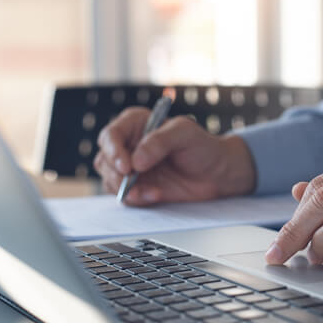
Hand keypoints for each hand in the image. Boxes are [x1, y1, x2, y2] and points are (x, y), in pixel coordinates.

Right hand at [94, 107, 255, 204]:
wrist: (217, 173)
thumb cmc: (203, 147)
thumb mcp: (185, 134)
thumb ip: (160, 141)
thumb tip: (137, 160)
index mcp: (135, 124)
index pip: (111, 135)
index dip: (114, 151)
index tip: (127, 166)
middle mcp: (129, 145)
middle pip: (105, 160)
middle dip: (116, 175)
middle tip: (132, 183)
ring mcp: (131, 168)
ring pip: (111, 180)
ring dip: (126, 189)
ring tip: (151, 193)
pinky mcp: (138, 187)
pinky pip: (125, 196)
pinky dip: (136, 198)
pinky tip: (155, 195)